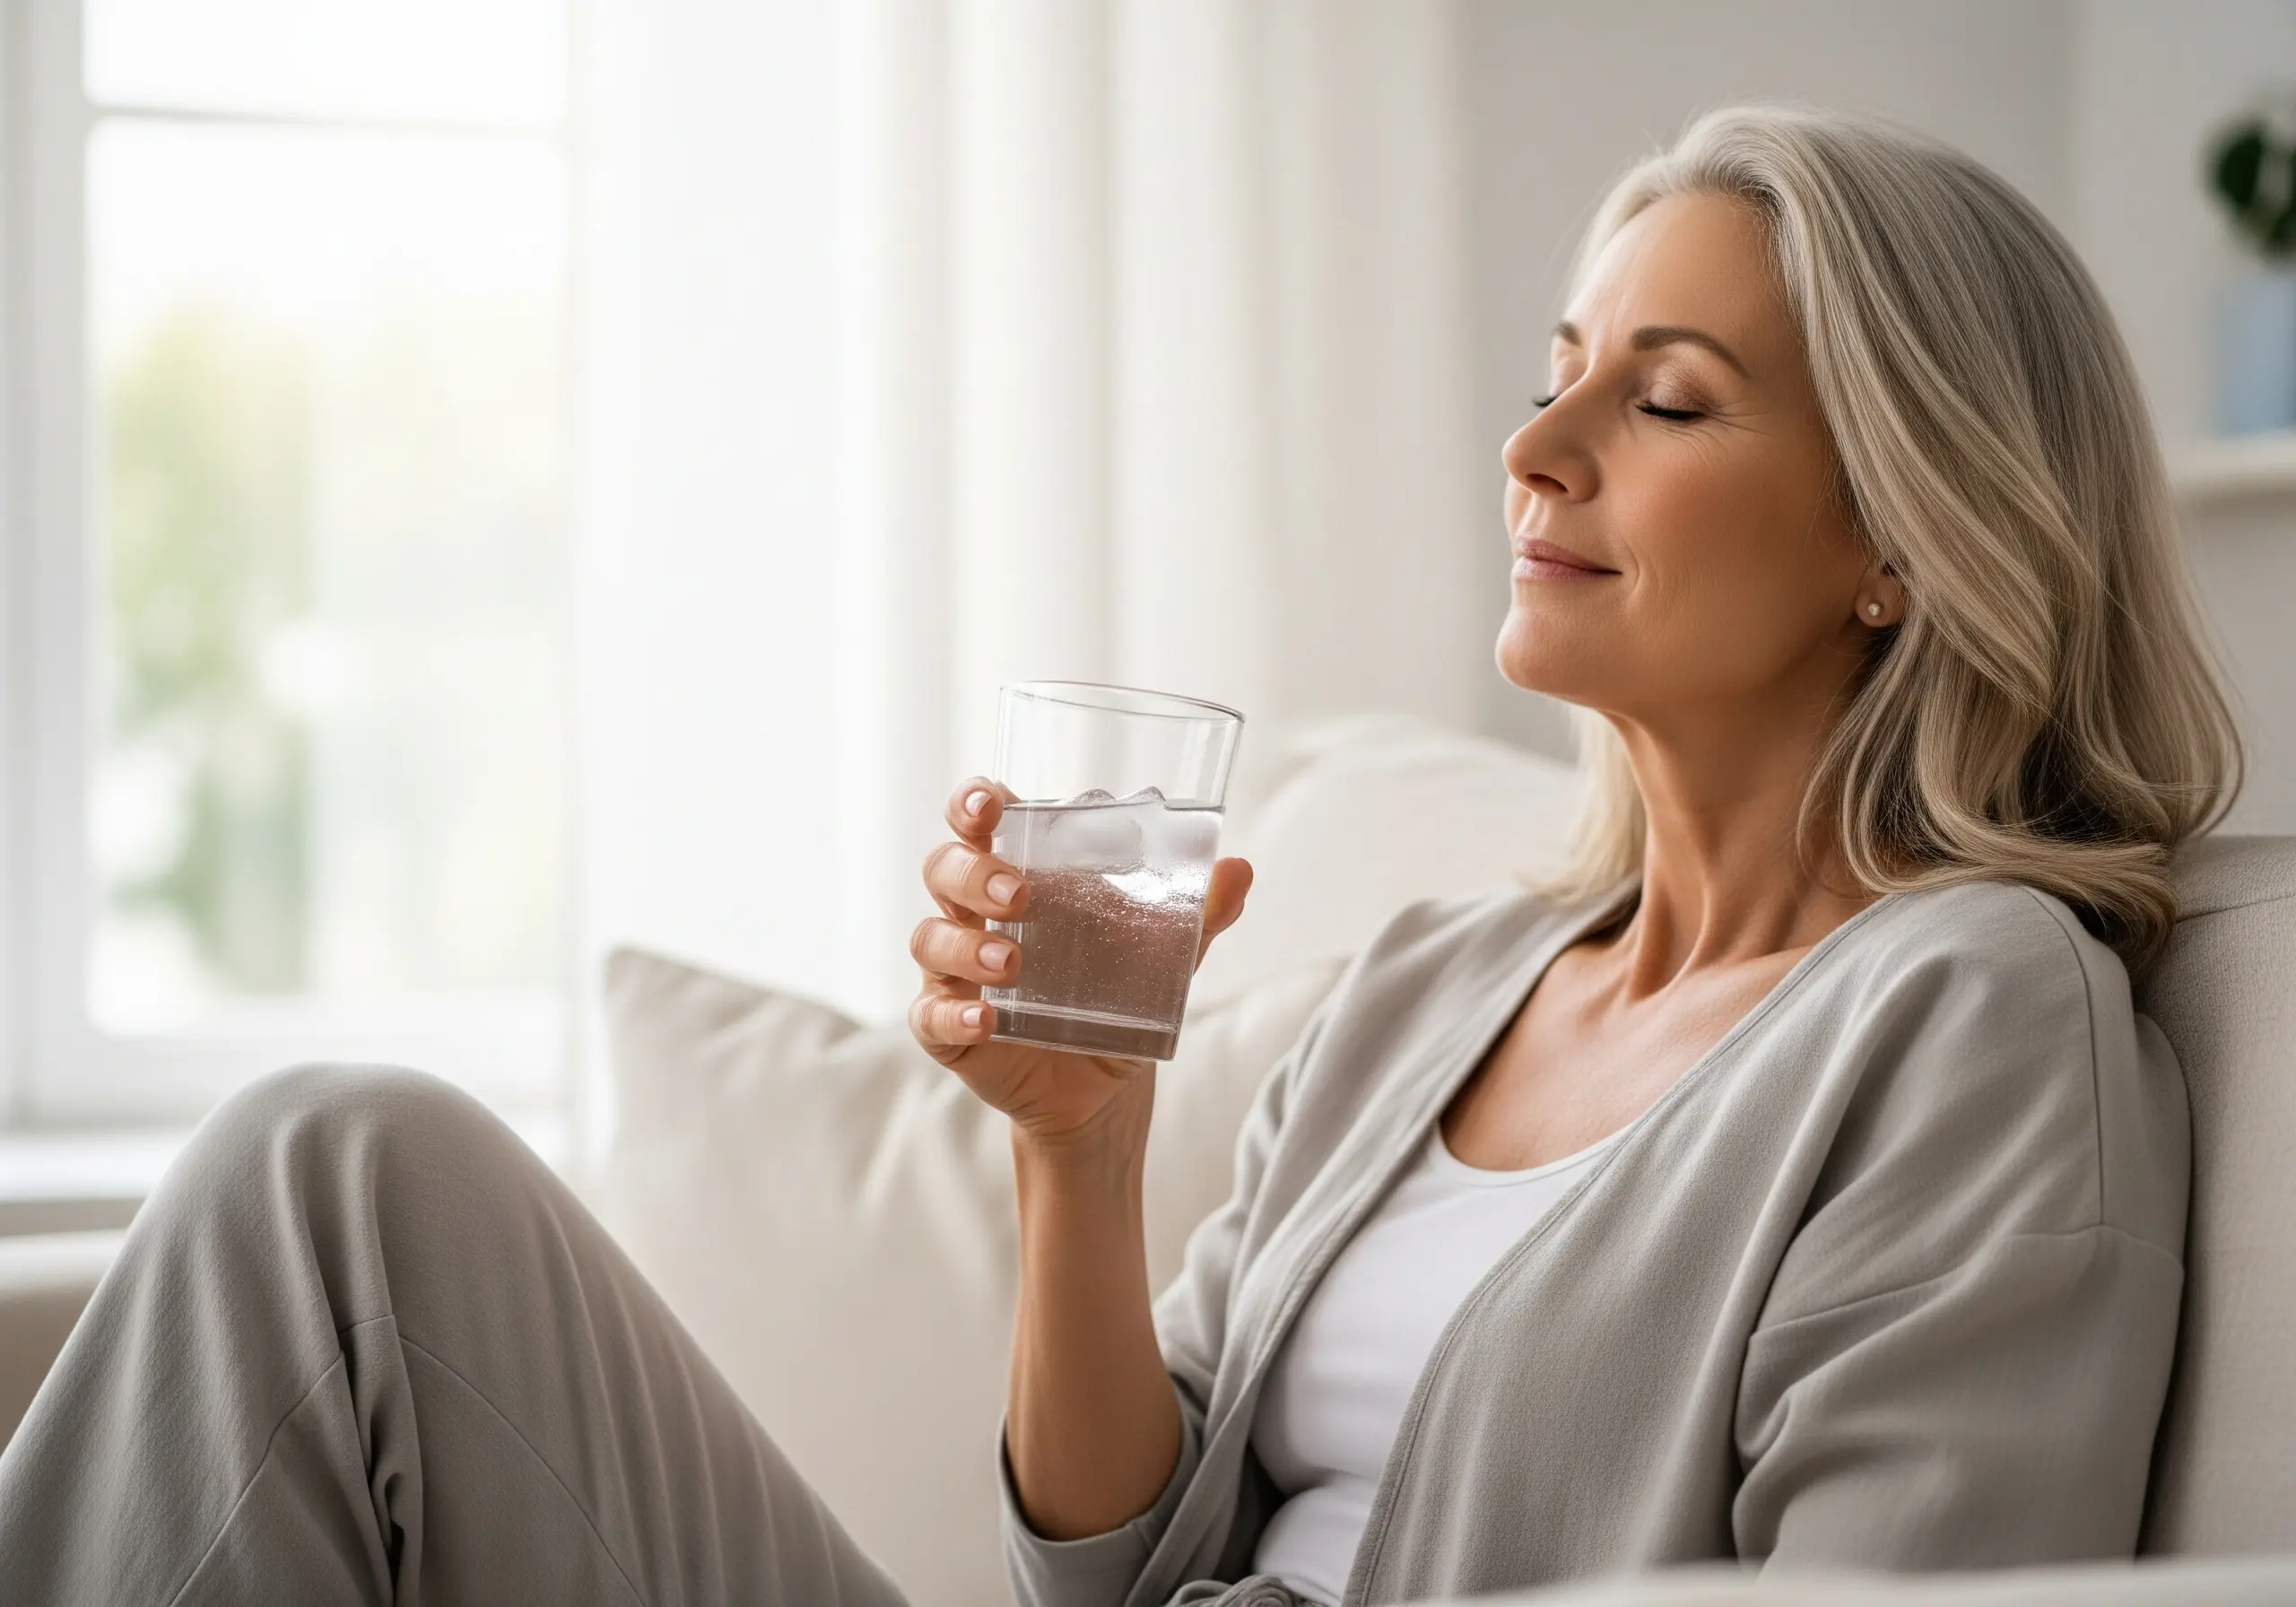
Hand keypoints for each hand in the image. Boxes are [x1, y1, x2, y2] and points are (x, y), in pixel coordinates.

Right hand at [907, 776, 1252, 1152]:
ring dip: (967, 943)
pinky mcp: (948, 1027)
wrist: (1105, 1090)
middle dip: (973, 871)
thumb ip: (1198, 915)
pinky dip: (954, 1011)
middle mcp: (976, 914)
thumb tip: (1239, 870)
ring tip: (1011, 962)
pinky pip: (930, 1012)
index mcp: (1021, 874)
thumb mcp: (1165, 958)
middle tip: (1020, 893)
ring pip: (930, 936)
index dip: (974, 802)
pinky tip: (986, 1019)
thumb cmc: (1119, 998)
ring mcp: (956, 970)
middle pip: (944, 869)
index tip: (991, 804)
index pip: (981, 820)